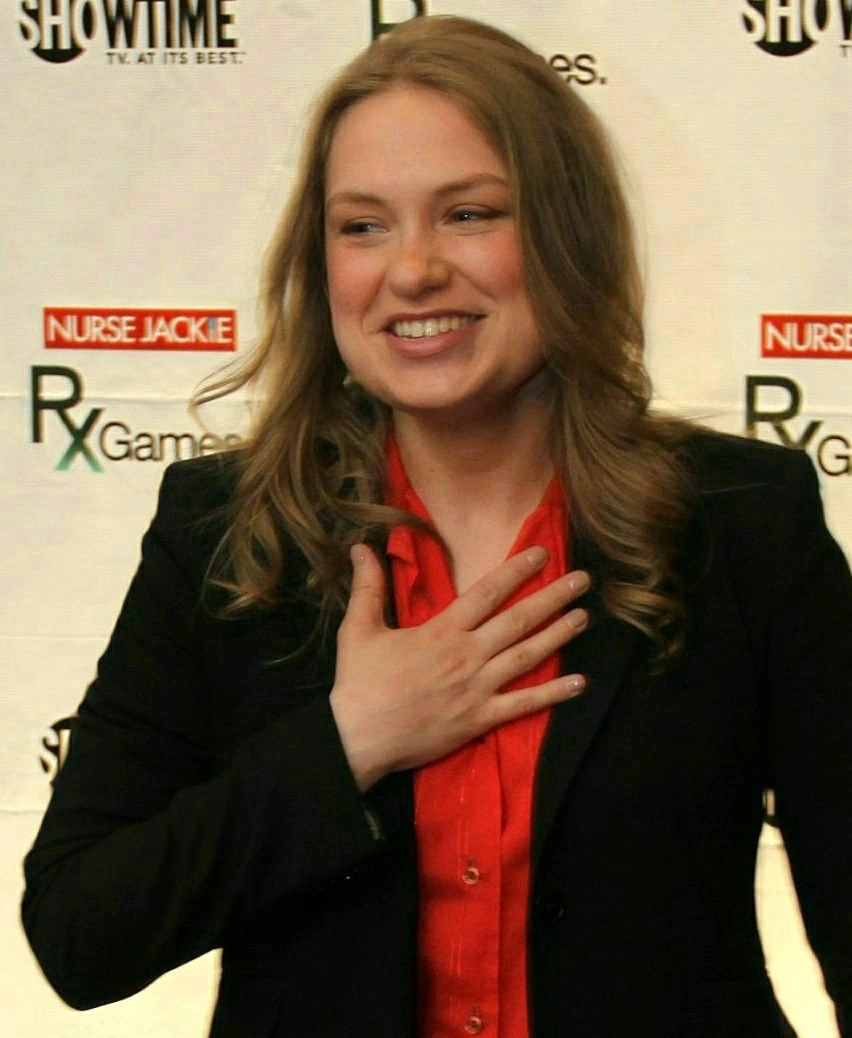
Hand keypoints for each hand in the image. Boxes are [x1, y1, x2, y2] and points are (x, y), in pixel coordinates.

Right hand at [329, 544, 589, 790]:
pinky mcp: (481, 718)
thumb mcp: (359, 629)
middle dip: (553, 597)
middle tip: (582, 580)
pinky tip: (579, 683)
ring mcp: (478, 688)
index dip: (517, 570)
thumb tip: (360, 546)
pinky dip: (553, 694)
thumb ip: (367, 586)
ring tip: (584, 617)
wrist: (359, 738)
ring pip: (527, 656)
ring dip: (558, 635)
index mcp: (442, 630)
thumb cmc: (359, 683)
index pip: (488, 592)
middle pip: (519, 620)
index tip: (542, 554)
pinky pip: (523, 704)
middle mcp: (467, 655)